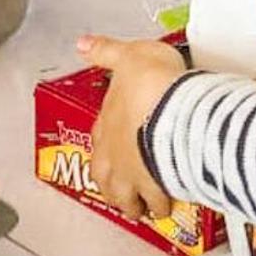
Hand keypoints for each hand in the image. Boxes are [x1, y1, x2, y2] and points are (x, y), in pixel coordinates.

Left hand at [76, 35, 185, 221]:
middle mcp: (115, 154)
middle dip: (114, 188)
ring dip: (134, 204)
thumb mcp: (127, 55)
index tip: (109, 152)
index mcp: (106, 124)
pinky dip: (163, 206)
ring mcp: (134, 174)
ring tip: (144, 210)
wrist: (172, 110)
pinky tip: (169, 207)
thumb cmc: (151, 84)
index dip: (104, 148)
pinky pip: (159, 202)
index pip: (99, 139)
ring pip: (128, 197)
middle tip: (123, 194)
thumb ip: (106, 52)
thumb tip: (83, 45)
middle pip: (107, 179)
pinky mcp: (158, 186)